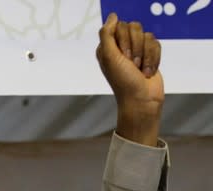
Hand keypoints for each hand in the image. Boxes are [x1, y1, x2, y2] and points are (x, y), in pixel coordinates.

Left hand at [96, 13, 163, 144]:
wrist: (141, 99)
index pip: (118, 26)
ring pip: (147, 35)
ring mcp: (135, 50)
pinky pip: (156, 43)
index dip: (124, 40)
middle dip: (136, 47)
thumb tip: (113, 16)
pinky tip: (148, 71)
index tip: (123, 56)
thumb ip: (107, 34)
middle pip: (134, 27)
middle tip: (132, 64)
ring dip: (145, 54)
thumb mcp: (110, 57)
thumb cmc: (123, 81)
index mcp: (107, 47)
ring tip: (140, 69)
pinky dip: (154, 58)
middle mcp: (120, 47)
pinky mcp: (149, 54)